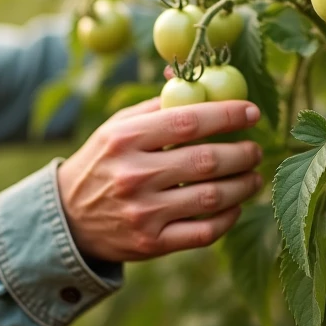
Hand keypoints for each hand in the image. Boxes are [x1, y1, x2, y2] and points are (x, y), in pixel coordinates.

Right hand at [56, 97, 263, 261]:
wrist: (69, 219)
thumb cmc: (103, 162)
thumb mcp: (117, 127)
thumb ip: (157, 105)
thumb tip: (199, 81)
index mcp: (125, 139)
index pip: (188, 121)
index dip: (227, 115)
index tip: (252, 112)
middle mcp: (133, 175)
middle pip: (206, 160)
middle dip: (242, 153)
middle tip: (256, 149)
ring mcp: (143, 213)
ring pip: (211, 198)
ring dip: (243, 186)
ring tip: (254, 176)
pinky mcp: (151, 244)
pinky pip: (204, 232)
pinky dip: (228, 218)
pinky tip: (235, 206)